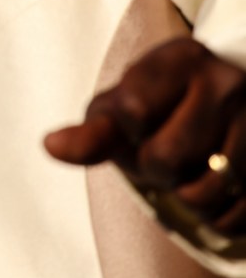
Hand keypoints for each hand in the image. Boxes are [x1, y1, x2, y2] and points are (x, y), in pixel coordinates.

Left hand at [44, 37, 245, 235]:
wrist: (228, 92)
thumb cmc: (161, 101)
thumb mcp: (124, 102)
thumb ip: (93, 129)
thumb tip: (50, 146)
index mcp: (182, 59)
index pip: (133, 112)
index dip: (125, 132)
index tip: (135, 123)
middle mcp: (226, 84)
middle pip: (165, 159)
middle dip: (149, 168)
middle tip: (158, 152)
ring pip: (201, 194)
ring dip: (181, 196)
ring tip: (184, 171)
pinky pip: (232, 218)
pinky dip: (213, 217)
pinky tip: (212, 188)